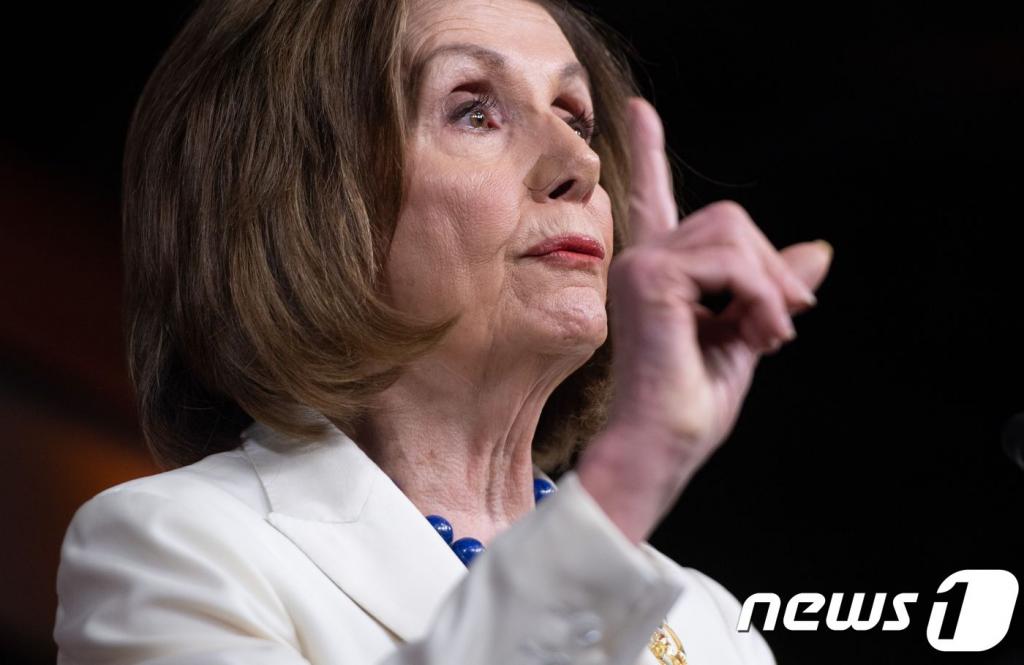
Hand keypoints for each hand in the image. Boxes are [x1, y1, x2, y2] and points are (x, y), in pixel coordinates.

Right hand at [577, 98, 832, 542]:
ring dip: (770, 286)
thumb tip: (820, 250)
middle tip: (787, 321)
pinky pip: (732, 260)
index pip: (655, 199)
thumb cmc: (691, 405)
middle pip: (730, 217)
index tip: (642, 111)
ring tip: (770, 335)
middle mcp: (643, 260)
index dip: (649, 152)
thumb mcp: (748, 336)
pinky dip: (762, 296)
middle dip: (772, 267)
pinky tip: (759, 335)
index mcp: (660, 274)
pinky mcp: (650, 276)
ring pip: (733, 230)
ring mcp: (641, 264)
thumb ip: (772, 291)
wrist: (660, 447)